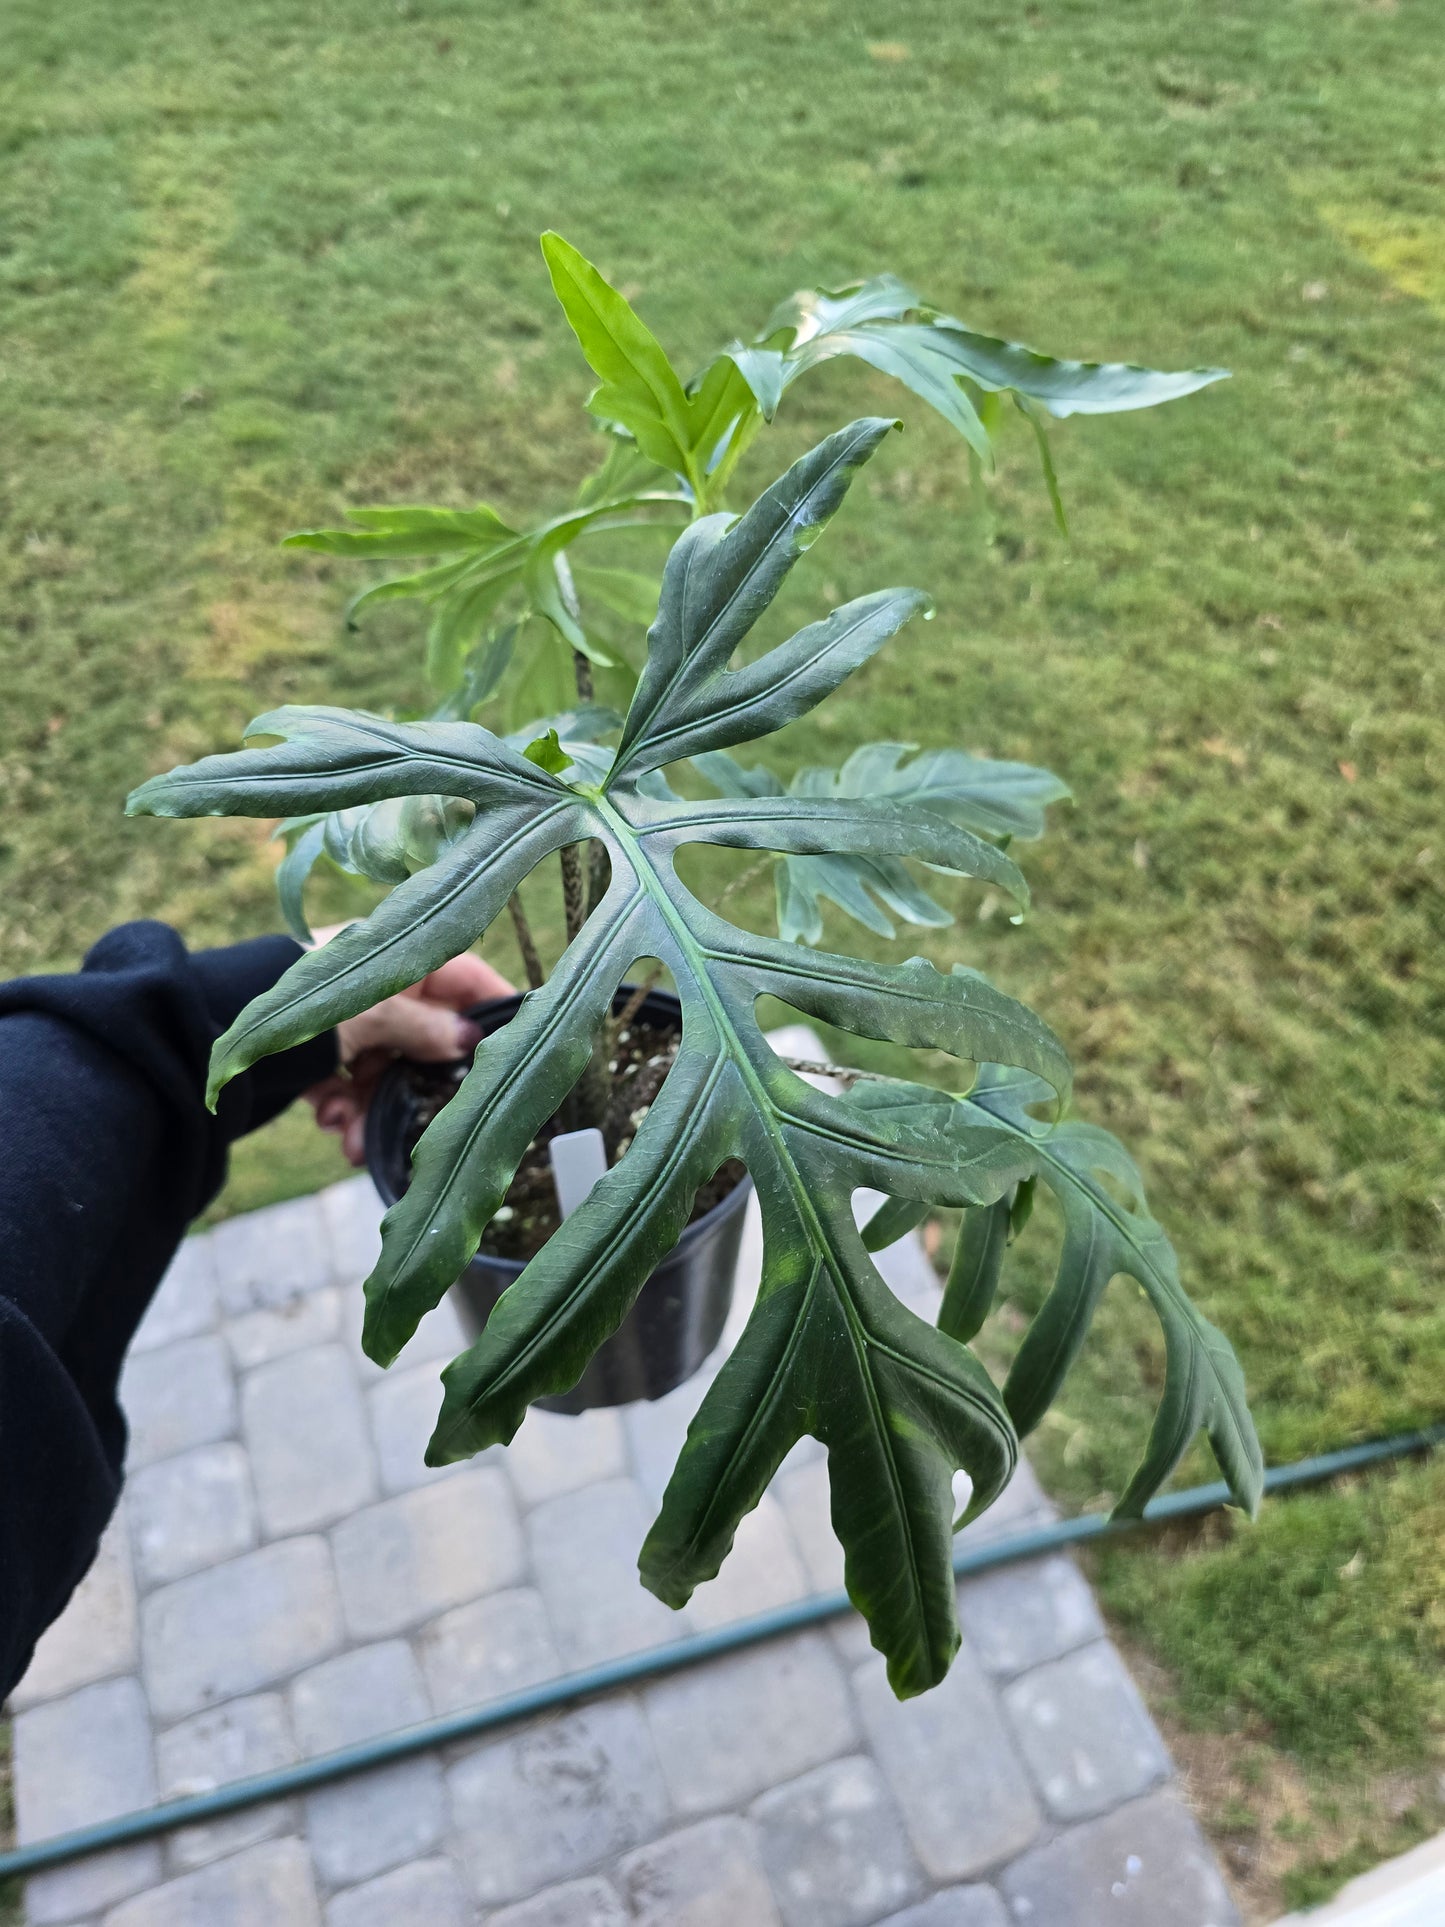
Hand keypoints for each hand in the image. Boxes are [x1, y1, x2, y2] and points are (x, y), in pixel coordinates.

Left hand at [303, 928, 512, 1165]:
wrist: (202, 1026)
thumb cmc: (300, 1009)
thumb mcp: (373, 1016)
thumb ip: (425, 1029)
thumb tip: (470, 1042)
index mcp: (393, 957)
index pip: (464, 976)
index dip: (492, 1008)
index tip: (518, 1046)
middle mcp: (374, 986)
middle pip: (424, 1036)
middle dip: (421, 1082)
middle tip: (432, 1118)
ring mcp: (344, 1023)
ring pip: (385, 1070)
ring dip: (377, 1110)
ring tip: (355, 1141)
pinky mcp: (314, 1055)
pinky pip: (347, 1085)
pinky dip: (344, 1110)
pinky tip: (332, 1127)